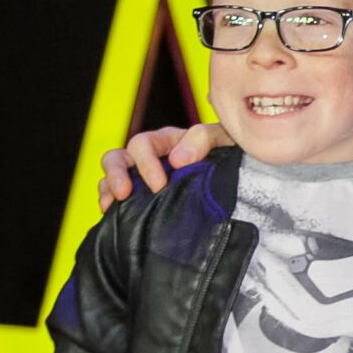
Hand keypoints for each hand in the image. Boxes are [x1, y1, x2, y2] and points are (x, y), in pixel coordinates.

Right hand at [99, 121, 228, 209]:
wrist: (244, 185)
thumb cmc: (233, 155)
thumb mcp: (223, 138)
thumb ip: (203, 138)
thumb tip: (177, 159)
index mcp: (168, 141)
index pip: (143, 144)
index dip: (145, 162)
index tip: (159, 185)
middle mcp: (151, 158)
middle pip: (118, 158)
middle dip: (118, 174)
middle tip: (125, 193)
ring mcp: (144, 179)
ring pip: (112, 177)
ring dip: (108, 188)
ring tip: (112, 204)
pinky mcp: (144, 199)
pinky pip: (116, 198)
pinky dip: (109, 205)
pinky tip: (111, 214)